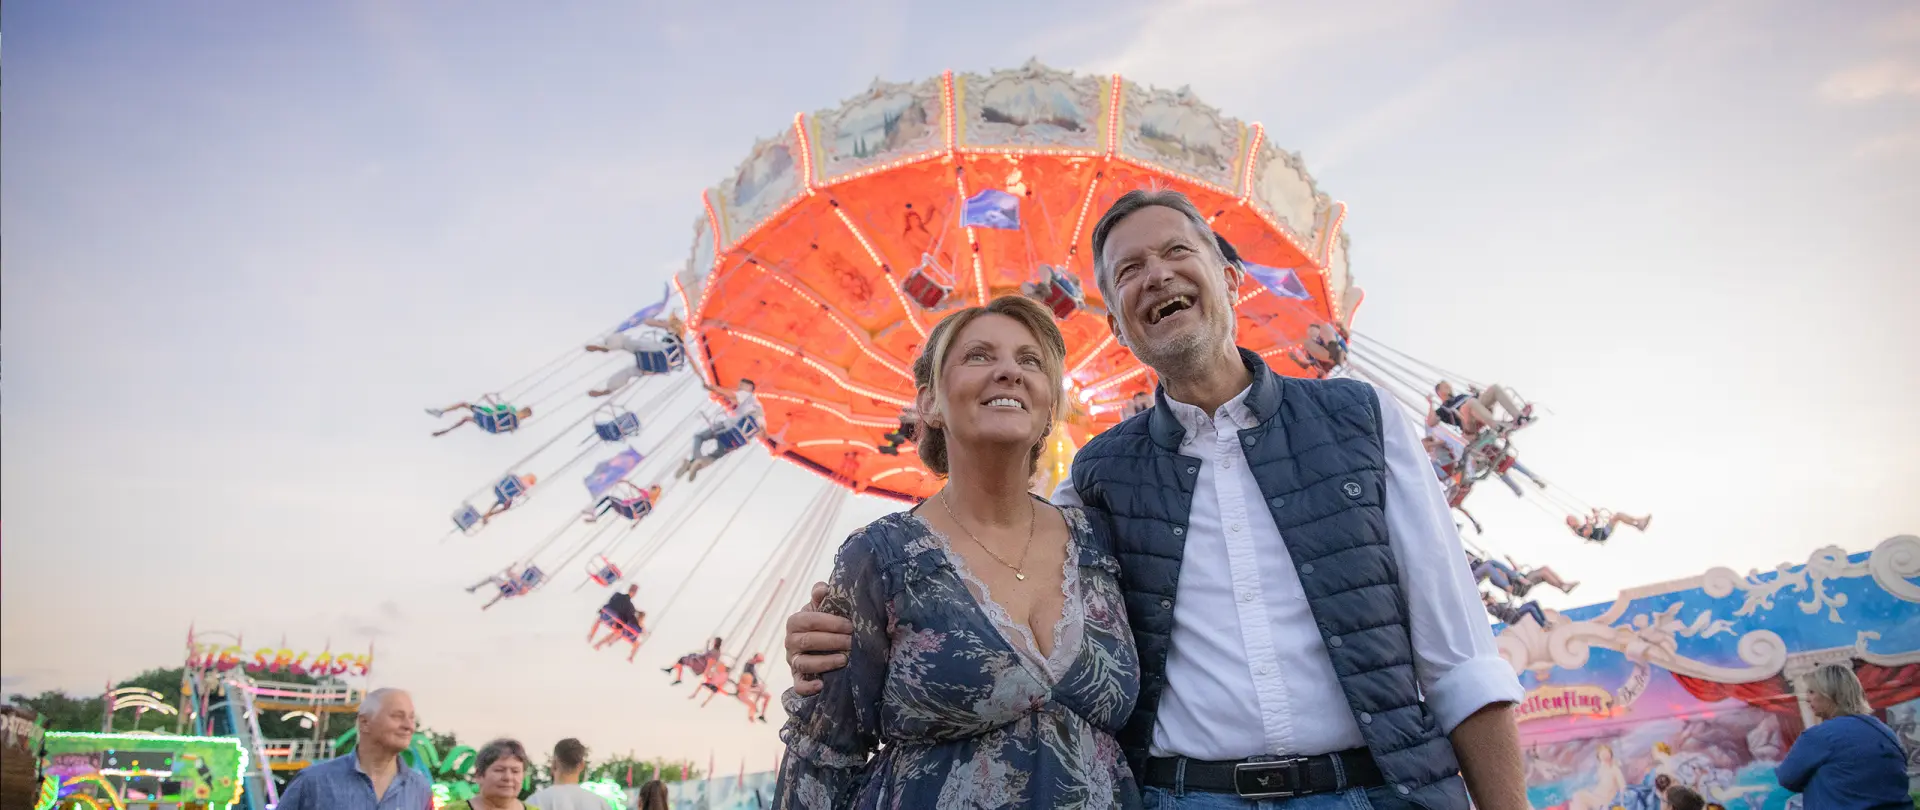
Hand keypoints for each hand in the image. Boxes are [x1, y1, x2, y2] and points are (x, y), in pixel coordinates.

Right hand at [784, 582, 852, 696]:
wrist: (819, 642)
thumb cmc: (822, 622)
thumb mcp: (821, 607)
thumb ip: (821, 595)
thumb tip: (822, 589)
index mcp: (795, 622)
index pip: (809, 620)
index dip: (830, 622)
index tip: (850, 625)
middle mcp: (790, 642)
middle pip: (808, 641)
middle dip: (832, 641)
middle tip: (852, 642)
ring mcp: (793, 661)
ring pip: (804, 663)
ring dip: (825, 662)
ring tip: (844, 660)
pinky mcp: (797, 678)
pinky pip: (798, 685)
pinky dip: (807, 687)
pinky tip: (821, 684)